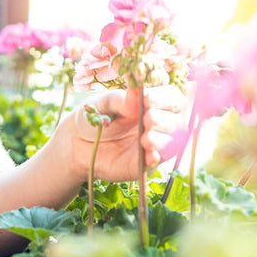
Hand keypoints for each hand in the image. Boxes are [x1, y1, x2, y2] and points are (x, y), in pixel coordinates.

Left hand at [70, 85, 186, 181]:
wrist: (77, 144)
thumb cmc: (93, 117)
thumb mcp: (101, 104)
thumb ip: (118, 100)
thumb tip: (136, 94)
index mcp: (150, 101)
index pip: (172, 96)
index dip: (164, 96)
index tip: (147, 97)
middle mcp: (158, 121)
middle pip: (178, 119)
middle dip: (164, 118)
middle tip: (146, 118)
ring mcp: (154, 142)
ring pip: (174, 141)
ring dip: (163, 138)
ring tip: (145, 137)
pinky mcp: (146, 162)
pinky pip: (159, 160)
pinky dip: (157, 156)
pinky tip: (149, 154)